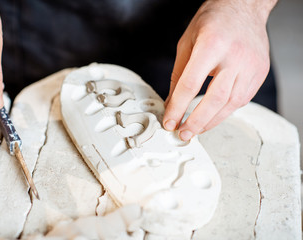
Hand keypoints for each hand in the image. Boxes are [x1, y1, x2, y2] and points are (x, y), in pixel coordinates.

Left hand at [163, 0, 276, 140]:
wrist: (244, 7)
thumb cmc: (214, 21)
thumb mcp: (187, 42)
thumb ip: (179, 74)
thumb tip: (172, 102)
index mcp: (211, 44)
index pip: (190, 85)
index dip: (178, 108)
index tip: (170, 121)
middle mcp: (235, 56)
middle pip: (214, 100)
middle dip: (196, 122)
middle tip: (183, 134)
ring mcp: (251, 65)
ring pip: (230, 104)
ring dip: (211, 121)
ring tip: (196, 129)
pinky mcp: (259, 73)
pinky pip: (242, 99)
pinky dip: (225, 112)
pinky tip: (213, 116)